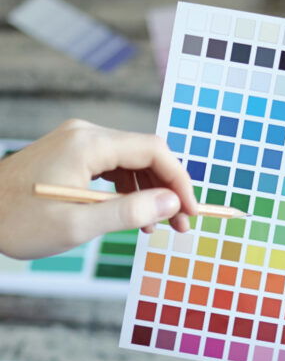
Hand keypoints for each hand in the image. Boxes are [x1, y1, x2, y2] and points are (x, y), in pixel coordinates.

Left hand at [0, 119, 198, 259]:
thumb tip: (172, 203)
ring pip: (133, 159)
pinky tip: (133, 213)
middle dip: (169, 188)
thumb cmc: (17, 221)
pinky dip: (130, 188)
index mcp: (88, 144)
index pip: (154, 151)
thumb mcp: (79, 224)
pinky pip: (114, 165)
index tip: (191, 212)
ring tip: (158, 225)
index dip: (180, 181)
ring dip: (151, 190)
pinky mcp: (71, 153)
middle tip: (180, 224)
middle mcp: (86, 134)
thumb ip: (130, 211)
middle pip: (147, 152)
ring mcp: (77, 141)